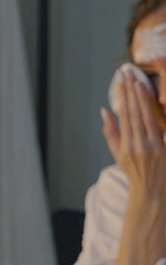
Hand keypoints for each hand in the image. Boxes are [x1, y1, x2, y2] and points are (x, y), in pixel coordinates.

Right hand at [102, 70, 165, 197]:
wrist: (152, 191)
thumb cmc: (133, 170)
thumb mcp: (117, 153)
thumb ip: (110, 132)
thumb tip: (105, 111)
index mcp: (126, 145)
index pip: (125, 115)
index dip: (123, 96)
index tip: (121, 80)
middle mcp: (140, 144)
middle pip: (136, 112)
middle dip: (132, 91)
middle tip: (129, 73)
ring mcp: (155, 147)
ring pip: (149, 116)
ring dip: (144, 97)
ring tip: (139, 81)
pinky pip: (162, 127)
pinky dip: (160, 113)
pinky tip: (159, 100)